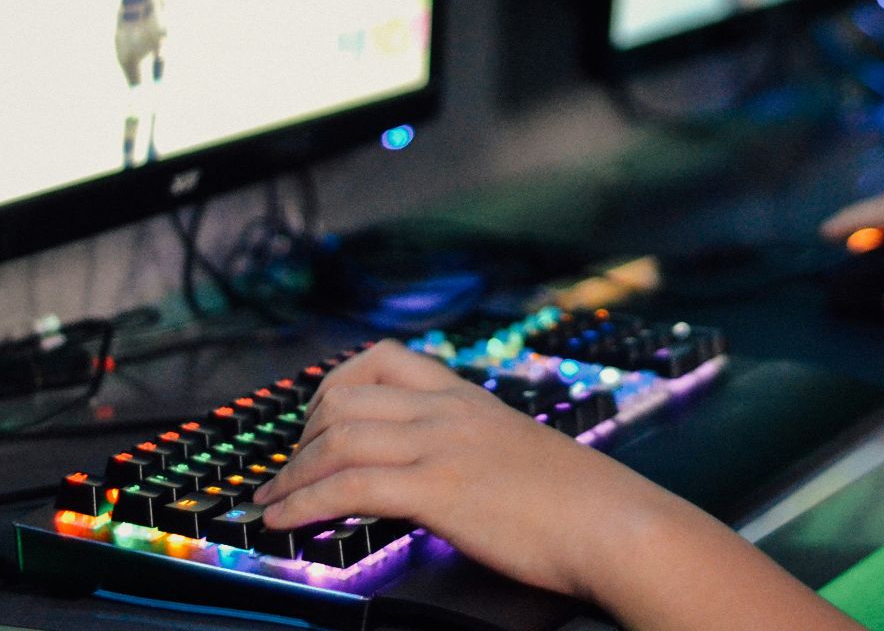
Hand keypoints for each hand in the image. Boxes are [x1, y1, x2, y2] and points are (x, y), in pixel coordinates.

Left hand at [253, 341, 690, 601]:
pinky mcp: (439, 489)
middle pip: (344, 397)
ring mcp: (442, 445)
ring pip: (337, 440)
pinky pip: (349, 487)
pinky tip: (284, 523)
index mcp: (468, 397)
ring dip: (289, 477)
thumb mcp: (517, 453)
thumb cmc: (580, 503)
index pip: (382, 358)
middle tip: (283, 476)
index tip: (313, 424)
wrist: (616, 525)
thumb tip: (439, 473)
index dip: (332, 388)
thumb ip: (473, 449)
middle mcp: (449, 410)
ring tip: (267, 506)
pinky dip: (303, 505)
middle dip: (299, 439)